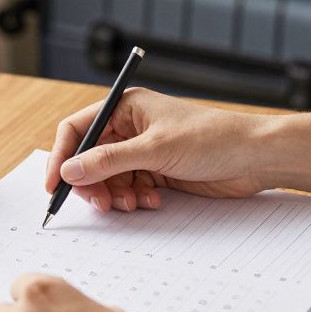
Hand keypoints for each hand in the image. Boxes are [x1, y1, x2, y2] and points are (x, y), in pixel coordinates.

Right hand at [46, 88, 281, 211]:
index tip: (55, 185)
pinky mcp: (157, 172)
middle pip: (90, 158)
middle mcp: (130, 127)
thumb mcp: (155, 150)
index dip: (62, 156)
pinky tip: (152, 201)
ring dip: (115, 194)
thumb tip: (69, 170)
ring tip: (133, 203)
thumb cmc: (212, 138)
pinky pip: (129, 188)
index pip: (77, 129)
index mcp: (125, 107)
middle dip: (92, 183)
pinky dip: (134, 198)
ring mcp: (143, 151)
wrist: (255, 157)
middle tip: (102, 204)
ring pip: (109, 178)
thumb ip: (108, 161)